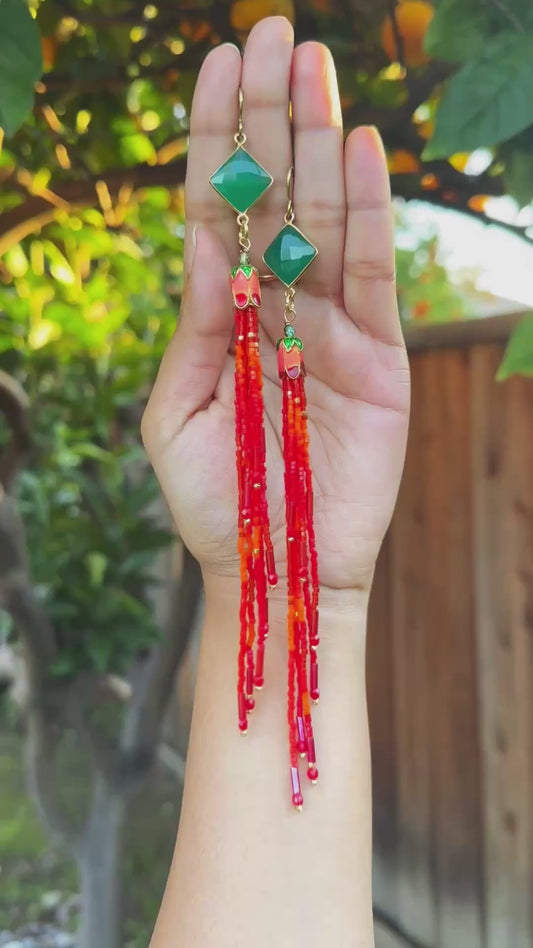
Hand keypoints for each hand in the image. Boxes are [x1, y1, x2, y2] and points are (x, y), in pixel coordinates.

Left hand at [142, 17, 409, 601]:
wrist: (275, 566)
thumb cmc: (214, 500)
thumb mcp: (177, 412)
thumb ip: (194, 329)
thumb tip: (203, 247)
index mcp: (223, 316)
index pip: (221, 212)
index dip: (219, 141)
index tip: (218, 67)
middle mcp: (279, 308)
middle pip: (275, 198)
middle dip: (271, 117)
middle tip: (273, 33)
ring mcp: (331, 328)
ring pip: (324, 219)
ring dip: (319, 142)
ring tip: (314, 65)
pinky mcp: (380, 356)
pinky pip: (373, 274)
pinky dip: (367, 214)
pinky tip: (359, 150)